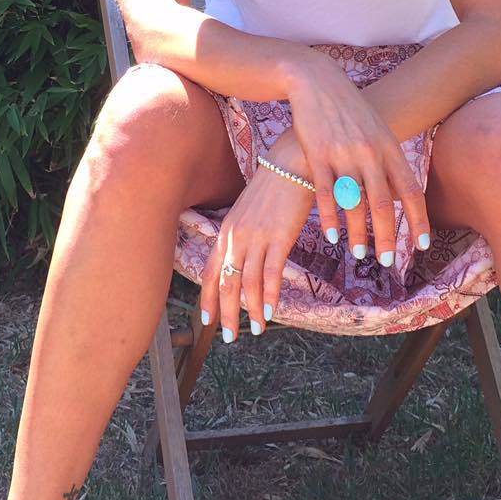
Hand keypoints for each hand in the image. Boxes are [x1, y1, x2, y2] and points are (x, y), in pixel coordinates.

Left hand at [198, 142, 315, 342]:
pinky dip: (271, 296)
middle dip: (226, 313)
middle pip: (226, 282)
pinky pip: (271, 274)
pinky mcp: (279, 237)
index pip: (210, 271)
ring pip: (248, 283)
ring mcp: (257, 237)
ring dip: (251, 310)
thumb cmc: (273, 186)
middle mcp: (236, 236)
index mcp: (226, 231)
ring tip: (256, 330)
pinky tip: (272, 312)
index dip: (208, 298)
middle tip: (229, 337)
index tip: (208, 320)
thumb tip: (240, 256)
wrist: (293, 163)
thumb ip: (241, 234)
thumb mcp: (247, 210)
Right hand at [283, 56, 429, 261]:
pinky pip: (327, 193)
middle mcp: (370, 153)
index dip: (418, 220)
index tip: (422, 245)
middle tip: (388, 262)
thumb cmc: (350, 110)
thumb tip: (400, 194)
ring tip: (359, 254)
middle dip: (387, 236)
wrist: (318, 82)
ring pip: (355, 202)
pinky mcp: (318, 155)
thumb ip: (388, 161)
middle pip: (383, 203)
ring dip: (358, 233)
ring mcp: (343, 154)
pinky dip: (330, 218)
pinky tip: (332, 236)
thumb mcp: (376, 130)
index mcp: (389, 148)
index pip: (410, 190)